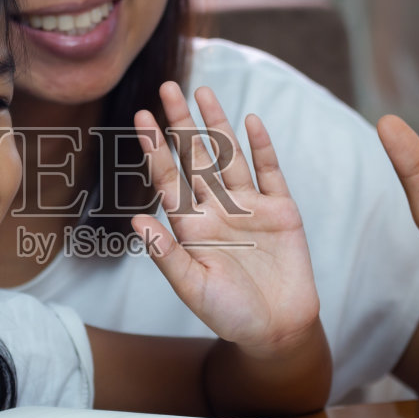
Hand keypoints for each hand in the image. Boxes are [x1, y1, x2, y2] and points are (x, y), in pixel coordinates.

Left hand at [131, 81, 320, 355]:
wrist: (278, 330)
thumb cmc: (230, 315)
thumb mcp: (193, 288)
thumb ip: (167, 255)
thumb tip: (137, 220)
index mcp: (192, 226)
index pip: (169, 179)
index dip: (156, 149)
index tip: (141, 118)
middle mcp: (217, 209)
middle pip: (196, 157)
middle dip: (181, 123)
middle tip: (166, 87)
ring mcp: (250, 207)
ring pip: (230, 156)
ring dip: (217, 125)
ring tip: (203, 91)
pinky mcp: (281, 211)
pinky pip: (269, 172)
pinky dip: (262, 147)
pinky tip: (251, 121)